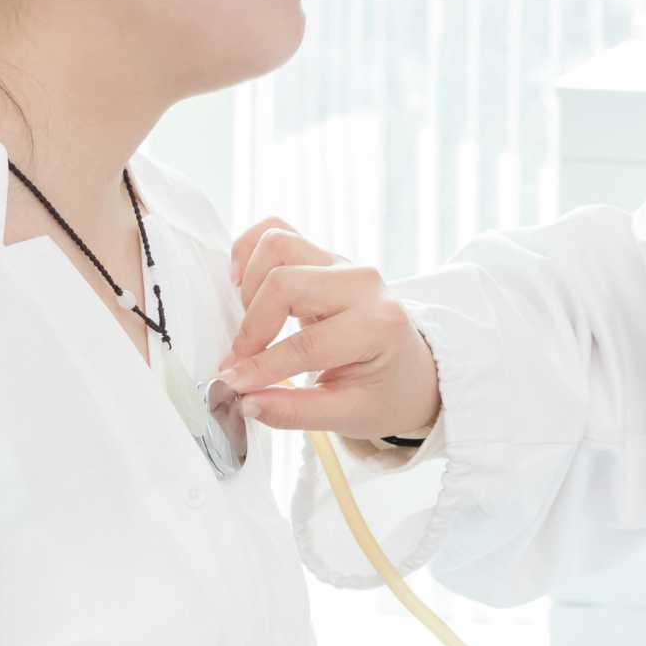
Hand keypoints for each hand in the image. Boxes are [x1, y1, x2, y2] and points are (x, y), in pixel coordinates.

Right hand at [216, 217, 439, 437]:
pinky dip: (250, 252)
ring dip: (251, 285)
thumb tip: (246, 402)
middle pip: (284, 282)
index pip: (306, 343)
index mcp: (379, 325)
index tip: (234, 384)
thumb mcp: (351, 415)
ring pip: (278, 244)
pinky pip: (276, 230)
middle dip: (253, 325)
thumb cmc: (386, 391)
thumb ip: (297, 412)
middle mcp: (363, 284)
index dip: (262, 366)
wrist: (411, 368)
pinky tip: (244, 287)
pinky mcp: (323, 256)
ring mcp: (343, 263)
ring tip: (251, 324)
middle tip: (243, 358)